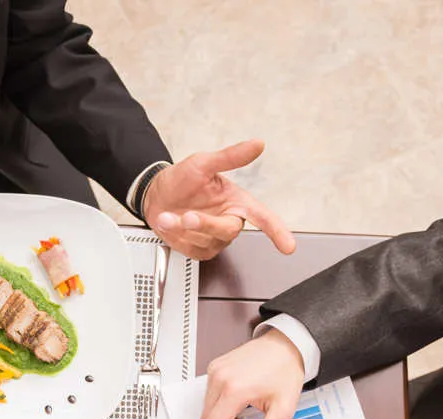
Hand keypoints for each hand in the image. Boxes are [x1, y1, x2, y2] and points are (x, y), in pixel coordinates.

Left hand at [144, 140, 294, 259]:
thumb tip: (257, 144)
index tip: (288, 246)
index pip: (263, 218)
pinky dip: (178, 237)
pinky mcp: (199, 250)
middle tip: (186, 216)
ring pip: (208, 241)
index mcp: (237, 202)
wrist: (154, 196)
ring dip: (184, 229)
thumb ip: (231, 157)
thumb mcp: (203, 163)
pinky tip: (170, 224)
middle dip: (206, 224)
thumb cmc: (181, 179)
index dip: (277, 232)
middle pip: (229, 231)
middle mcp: (229, 221)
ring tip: (168, 215)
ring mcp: (214, 238)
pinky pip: (193, 250)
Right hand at [199, 328, 305, 418]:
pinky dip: (220, 412)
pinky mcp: (215, 369)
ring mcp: (215, 372)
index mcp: (234, 390)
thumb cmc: (286, 371)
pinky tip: (236, 417)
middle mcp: (219, 379)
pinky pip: (210, 398)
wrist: (286, 344)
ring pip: (208, 412)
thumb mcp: (283, 410)